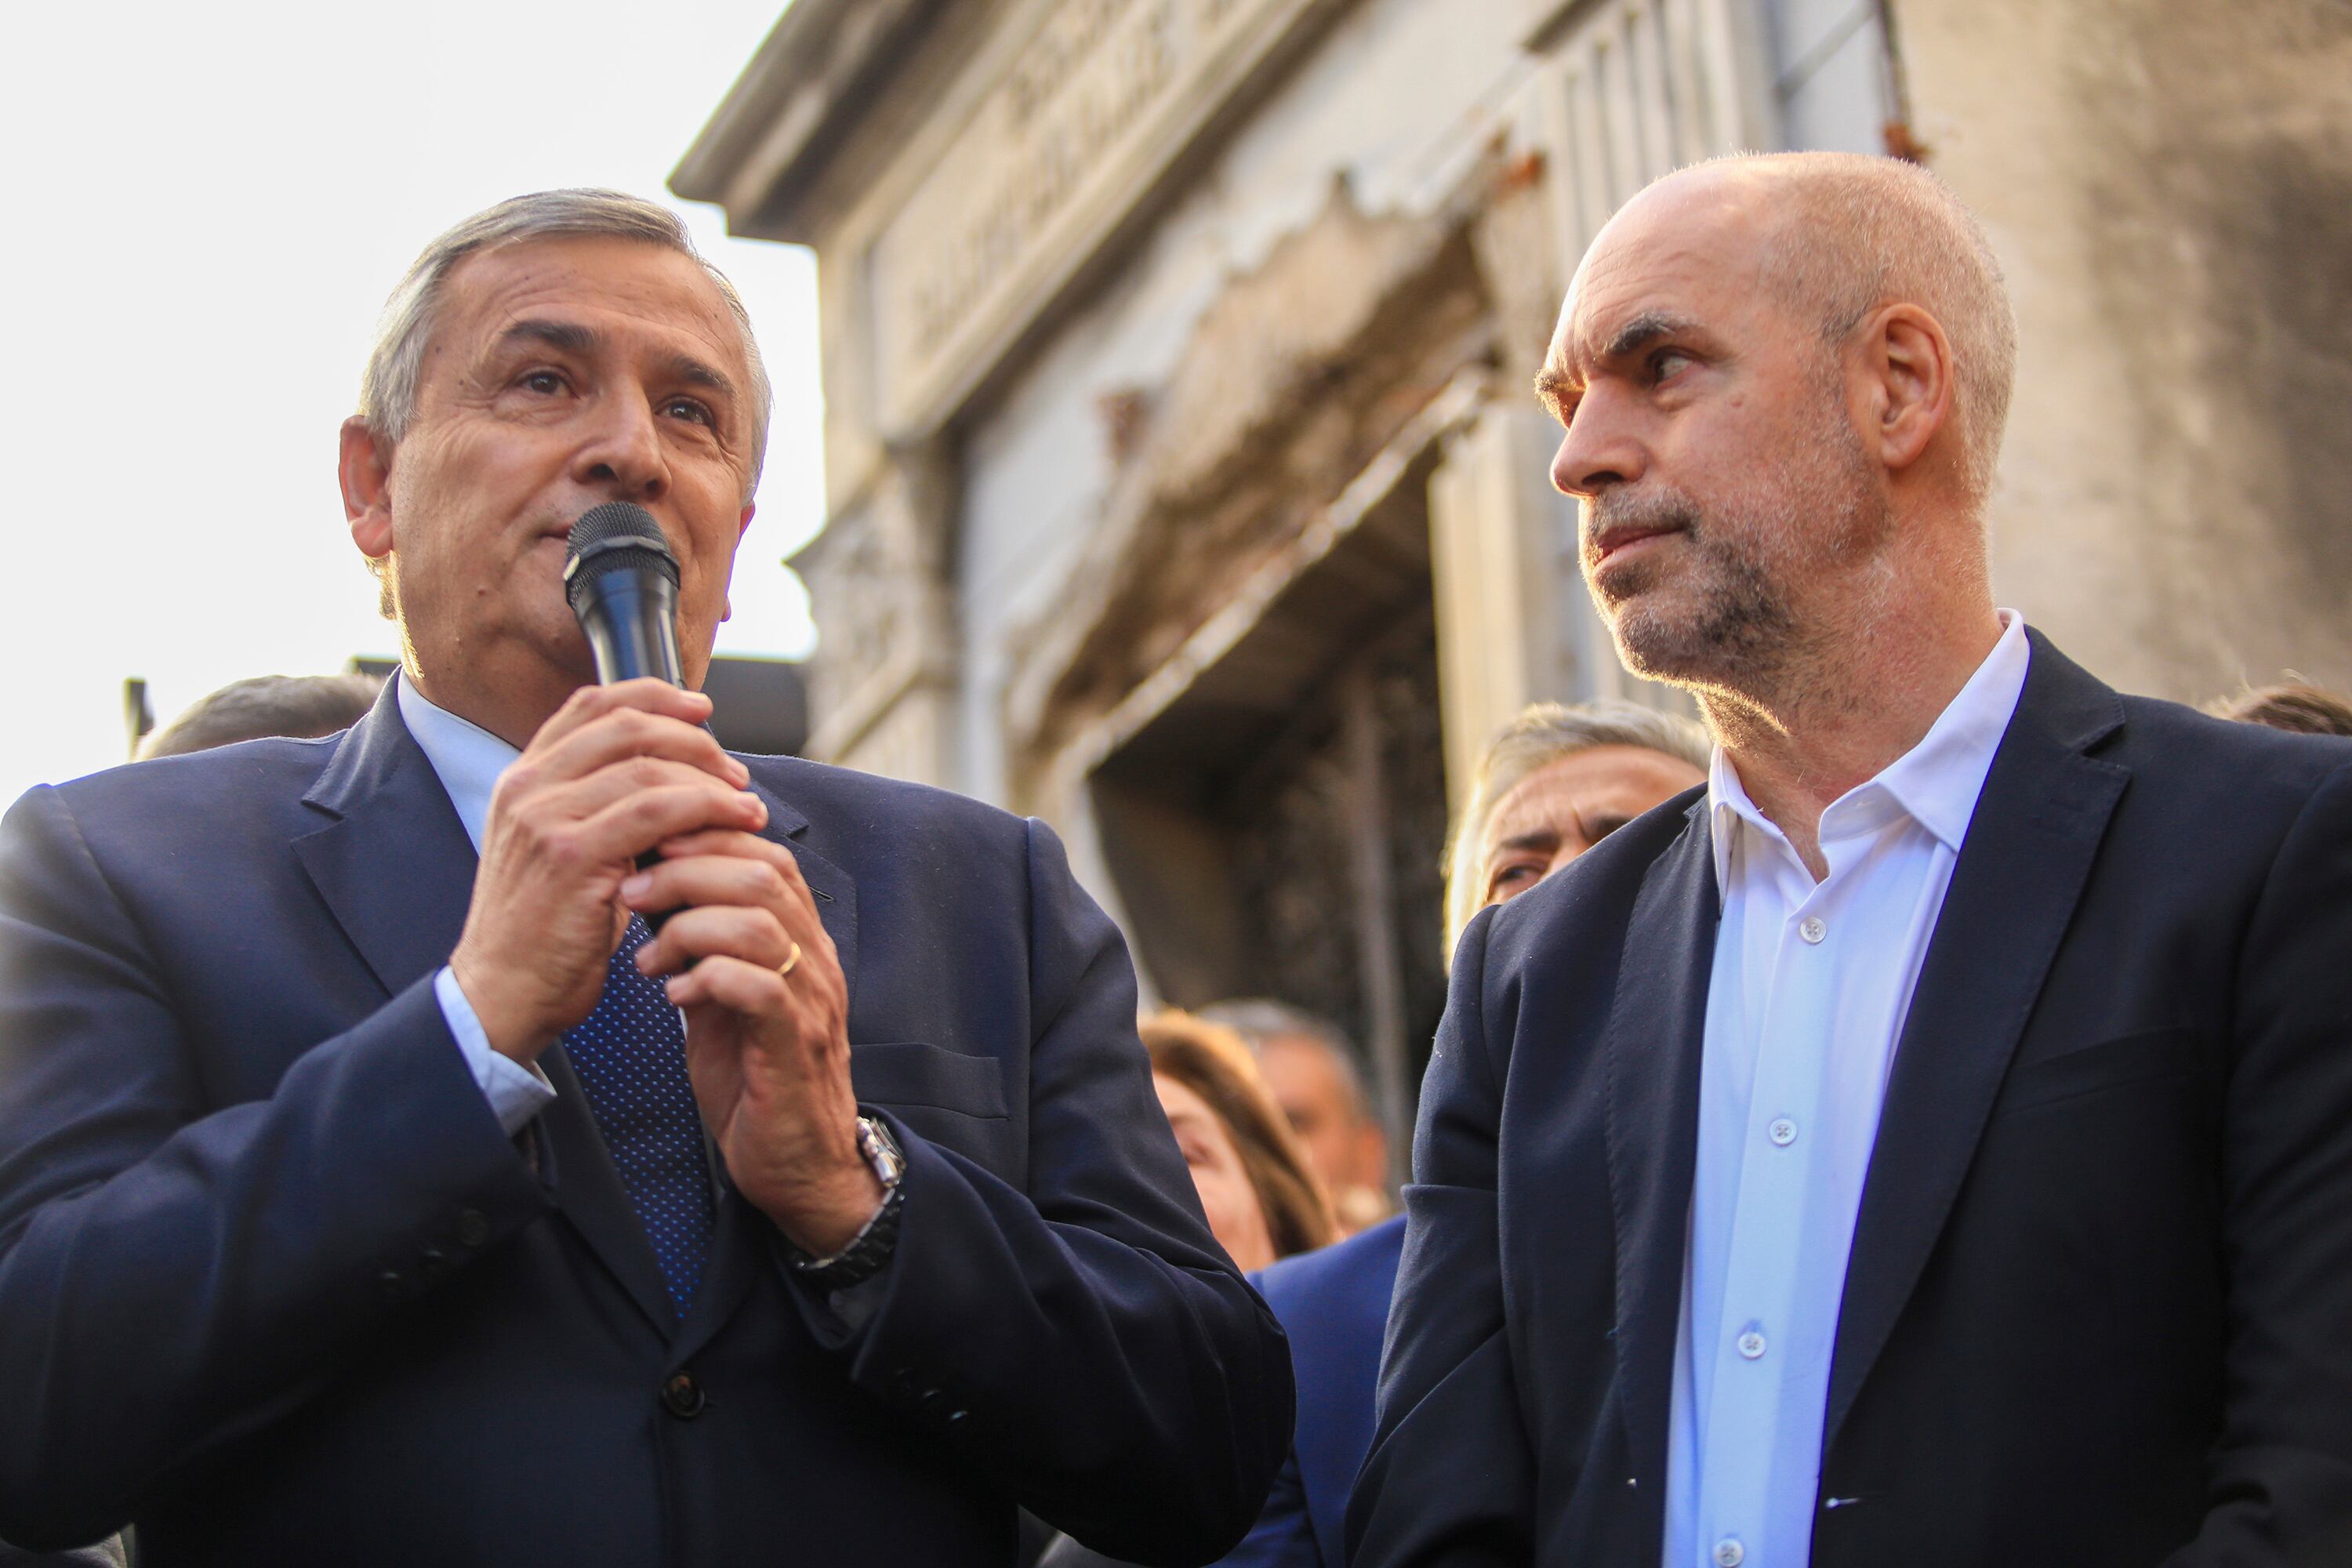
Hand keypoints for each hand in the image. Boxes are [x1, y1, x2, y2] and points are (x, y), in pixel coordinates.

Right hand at [447, 680, 768, 1063]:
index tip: (701, 710)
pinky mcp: (571, 855)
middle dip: (692, 740)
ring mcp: (545, 817)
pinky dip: (705, 810)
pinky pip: (655, 812)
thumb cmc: (543, 932)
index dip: (653, 696)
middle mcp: (527, 787)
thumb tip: (669, 778)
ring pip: (646, 766)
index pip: (591, 704)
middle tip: (734, 772)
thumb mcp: (558, 852)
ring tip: (746, 804)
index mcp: (523, 779)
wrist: (502, 994)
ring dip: (710, 780)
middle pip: (625, 726)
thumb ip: (594, 808)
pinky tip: (733, 823)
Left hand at [622, 827, 882, 1255]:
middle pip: (763, 875)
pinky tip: (673, 993)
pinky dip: (707, 978)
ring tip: (648, 952)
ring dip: (690, 924)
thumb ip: (705, 946)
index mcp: (801, 941)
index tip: (649, 847)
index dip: (708, 838)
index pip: (768, 856)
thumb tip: (654, 892)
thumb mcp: (723, 998)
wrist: (799, 1167)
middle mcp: (815, 962)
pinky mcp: (794, 1048)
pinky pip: (758, 988)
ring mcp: (810, 1003)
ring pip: (761, 923)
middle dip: (687, 870)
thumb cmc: (755, 1081)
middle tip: (633, 890)